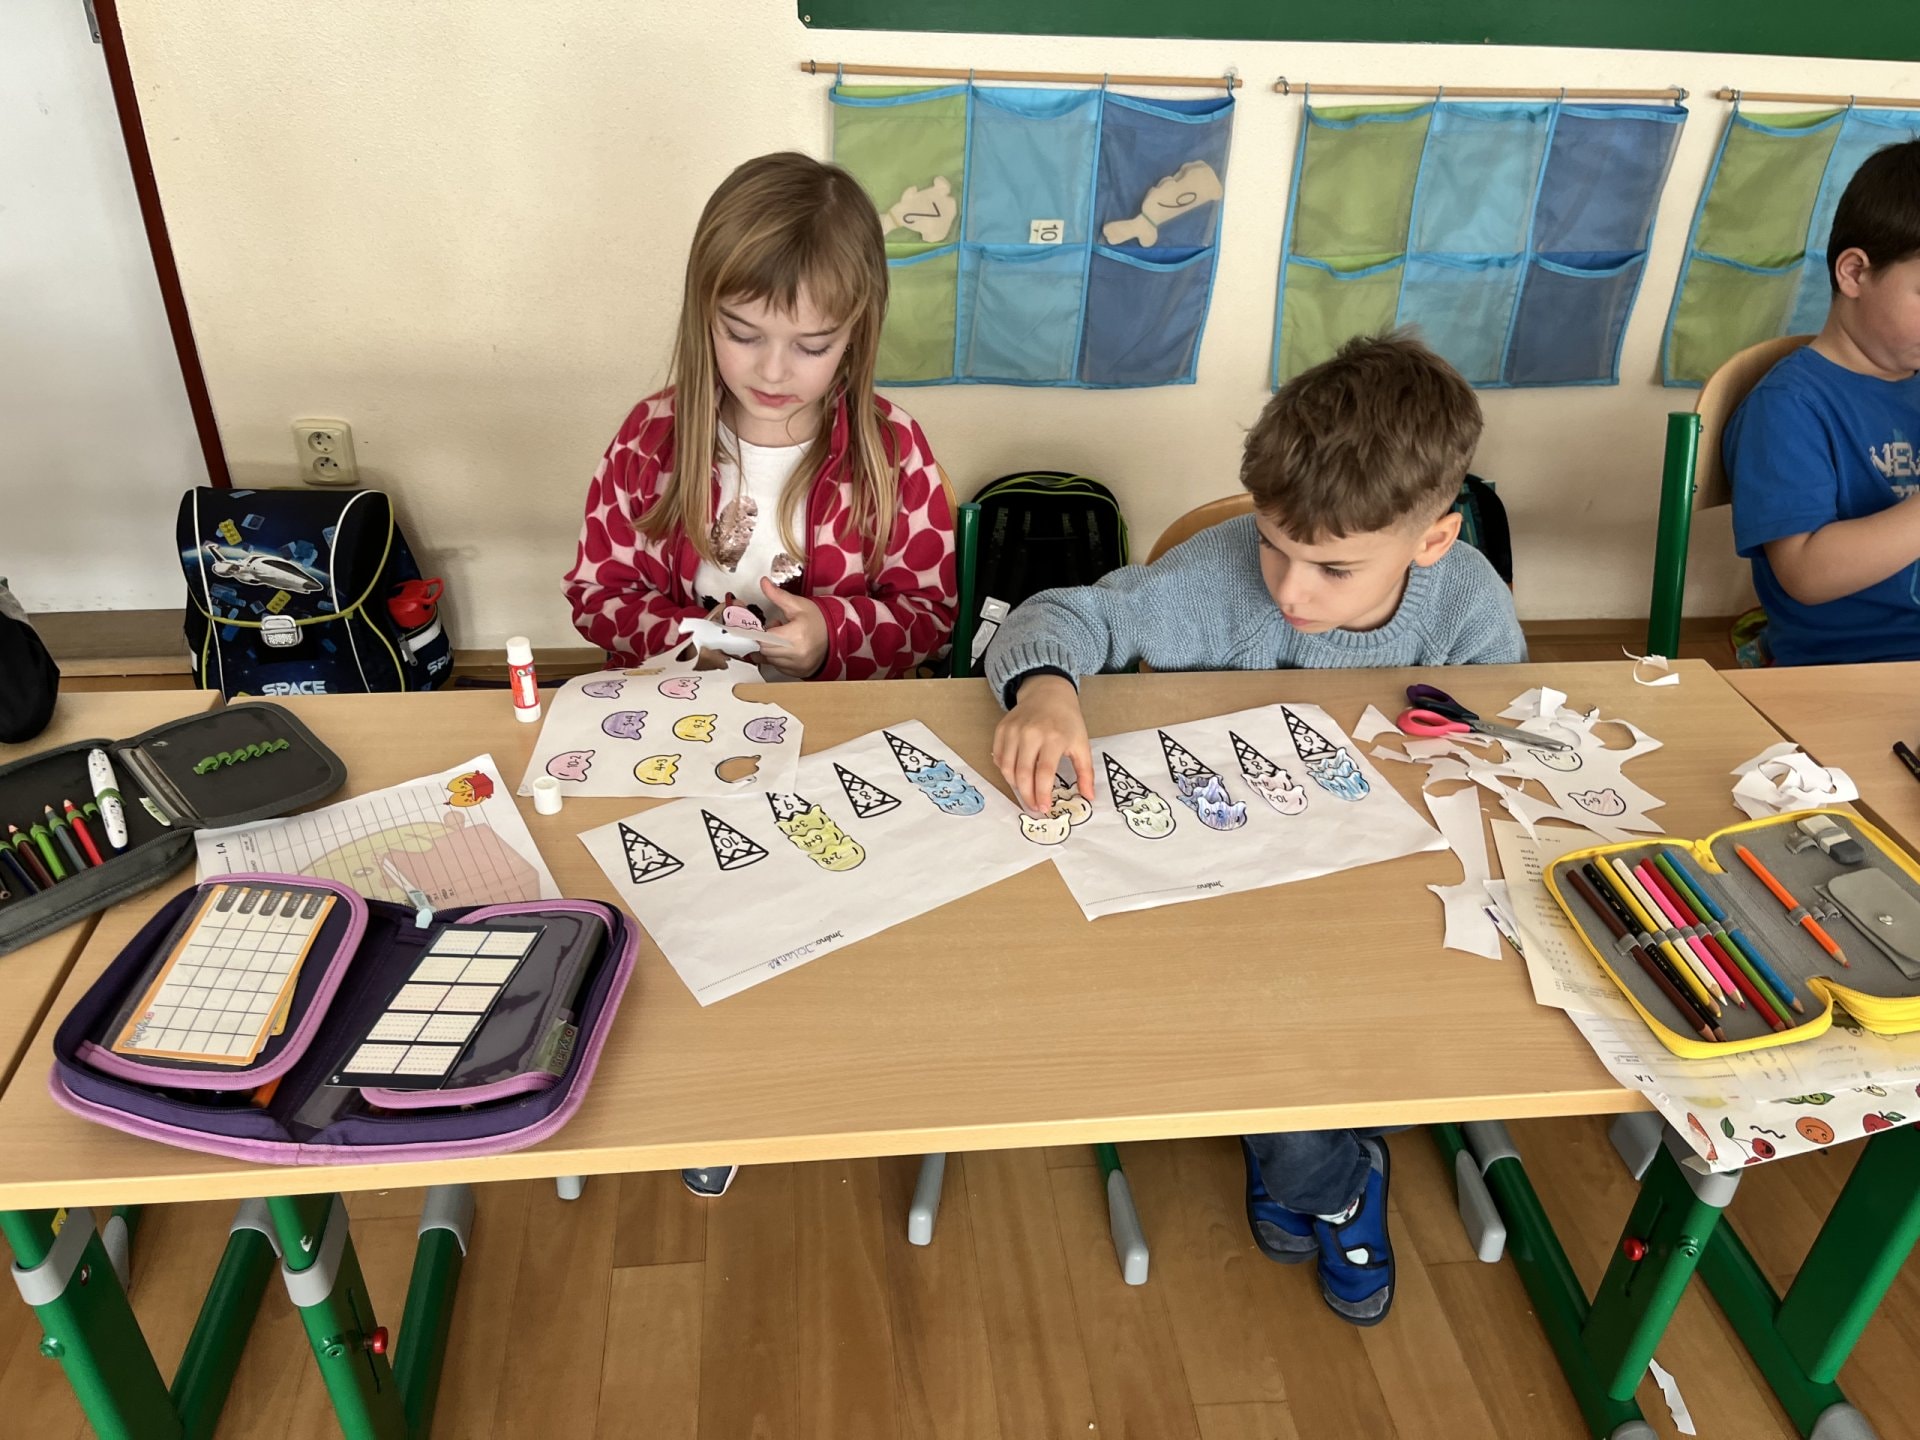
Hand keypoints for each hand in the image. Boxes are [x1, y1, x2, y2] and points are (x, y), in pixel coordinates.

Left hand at [755, 577, 828, 676]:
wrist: (836, 636)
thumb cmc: (818, 620)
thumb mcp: (798, 605)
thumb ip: (778, 595)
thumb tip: (764, 583)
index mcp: (795, 635)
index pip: (763, 638)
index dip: (756, 632)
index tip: (756, 627)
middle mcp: (796, 654)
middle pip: (764, 649)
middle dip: (763, 639)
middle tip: (774, 629)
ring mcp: (797, 665)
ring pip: (769, 659)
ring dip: (769, 649)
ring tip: (782, 638)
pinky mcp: (797, 672)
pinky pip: (777, 666)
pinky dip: (777, 657)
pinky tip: (786, 648)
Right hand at [992, 673, 1094, 812]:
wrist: (1048, 693)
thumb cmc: (1067, 721)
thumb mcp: (1082, 744)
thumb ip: (1085, 772)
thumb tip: (1089, 797)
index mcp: (1054, 737)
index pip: (1044, 772)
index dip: (1042, 793)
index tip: (1045, 807)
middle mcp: (1031, 733)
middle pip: (1023, 773)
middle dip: (1027, 795)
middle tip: (1034, 807)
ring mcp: (1014, 730)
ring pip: (1007, 768)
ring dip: (1015, 786)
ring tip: (1026, 793)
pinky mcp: (1002, 729)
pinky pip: (998, 757)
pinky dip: (1005, 771)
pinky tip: (1016, 776)